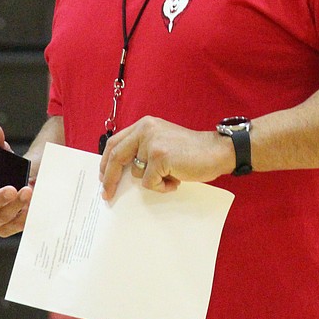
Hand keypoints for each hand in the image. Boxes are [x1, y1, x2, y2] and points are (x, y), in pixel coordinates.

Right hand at [0, 123, 32, 236]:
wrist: (25, 181)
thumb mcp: (2, 154)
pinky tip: (32, 205)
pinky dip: (24, 216)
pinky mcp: (7, 228)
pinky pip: (14, 226)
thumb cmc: (7, 170)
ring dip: (15, 206)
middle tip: (12, 189)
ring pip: (0, 218)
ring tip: (28, 192)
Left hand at [99, 116, 231, 197]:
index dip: (106, 161)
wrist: (216, 151)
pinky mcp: (159, 157)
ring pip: (135, 173)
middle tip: (106, 194)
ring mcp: (152, 143)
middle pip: (115, 156)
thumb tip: (120, 170)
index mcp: (144, 124)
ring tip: (170, 175)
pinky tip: (176, 179)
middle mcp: (145, 129)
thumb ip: (142, 148)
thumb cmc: (191, 151)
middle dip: (108, 178)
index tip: (103, 177)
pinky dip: (162, 186)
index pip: (115, 142)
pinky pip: (149, 183)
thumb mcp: (162, 141)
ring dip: (152, 181)